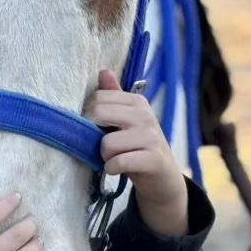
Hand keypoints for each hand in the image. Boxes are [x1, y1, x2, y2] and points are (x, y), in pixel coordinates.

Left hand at [84, 70, 188, 236]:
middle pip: (98, 114)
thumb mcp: (125, 120)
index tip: (94, 128)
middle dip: (92, 134)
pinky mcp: (154, 159)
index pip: (97, 98)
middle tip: (101, 144)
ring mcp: (151, 137)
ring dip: (104, 156)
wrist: (163, 178)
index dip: (87, 115)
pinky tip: (115, 169)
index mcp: (136, 102)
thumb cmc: (138, 146)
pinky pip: (118, 162)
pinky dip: (111, 168)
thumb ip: (113, 96)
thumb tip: (103, 71)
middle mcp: (145, 115)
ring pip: (106, 143)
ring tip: (113, 158)